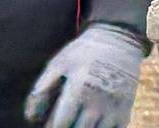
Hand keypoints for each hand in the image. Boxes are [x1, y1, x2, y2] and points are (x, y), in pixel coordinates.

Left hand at [23, 22, 142, 127]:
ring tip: (76, 123)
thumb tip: (32, 119)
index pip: (61, 123)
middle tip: (63, 123)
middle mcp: (100, 100)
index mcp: (80, 89)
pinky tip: (92, 124)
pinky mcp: (126, 107)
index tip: (48, 125)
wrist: (119, 40)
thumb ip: (41, 91)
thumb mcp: (57, 64)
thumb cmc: (83, 53)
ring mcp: (115, 105)